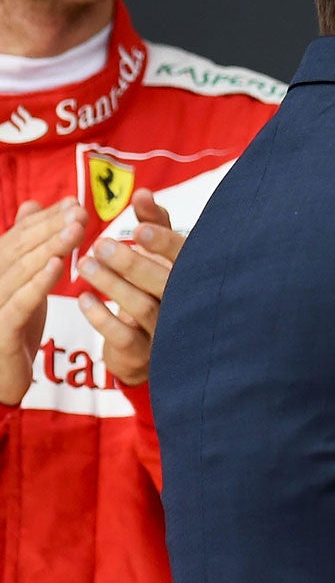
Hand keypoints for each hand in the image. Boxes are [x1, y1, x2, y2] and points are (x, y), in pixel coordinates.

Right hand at [0, 199, 86, 403]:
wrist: (0, 378)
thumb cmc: (13, 326)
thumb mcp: (23, 282)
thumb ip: (26, 247)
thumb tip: (33, 205)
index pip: (20, 239)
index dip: (46, 220)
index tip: (73, 204)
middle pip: (20, 250)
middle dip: (51, 228)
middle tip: (79, 211)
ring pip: (21, 271)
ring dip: (49, 248)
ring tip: (75, 230)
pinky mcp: (1, 330)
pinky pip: (19, 303)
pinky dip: (38, 283)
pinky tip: (58, 266)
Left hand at [75, 188, 182, 387]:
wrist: (154, 345)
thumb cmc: (157, 287)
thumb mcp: (161, 254)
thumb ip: (154, 224)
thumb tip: (141, 192)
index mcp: (192, 274)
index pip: (186, 257)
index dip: (164, 244)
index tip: (138, 229)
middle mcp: (186, 303)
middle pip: (164, 282)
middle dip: (132, 263)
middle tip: (100, 243)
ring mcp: (167, 330)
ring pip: (143, 307)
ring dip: (112, 284)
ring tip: (84, 264)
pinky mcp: (145, 354)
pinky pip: (124, 337)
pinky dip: (102, 317)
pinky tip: (83, 299)